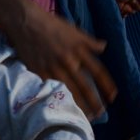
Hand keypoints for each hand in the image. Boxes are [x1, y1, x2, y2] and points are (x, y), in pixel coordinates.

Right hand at [0, 0, 116, 118]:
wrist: (26, 23)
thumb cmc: (51, 25)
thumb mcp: (74, 30)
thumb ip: (89, 41)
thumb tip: (104, 47)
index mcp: (79, 50)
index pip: (98, 71)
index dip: (106, 85)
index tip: (113, 97)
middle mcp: (69, 61)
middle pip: (85, 86)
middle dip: (95, 102)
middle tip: (101, 114)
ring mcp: (54, 68)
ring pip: (69, 91)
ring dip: (79, 105)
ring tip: (86, 116)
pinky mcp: (40, 73)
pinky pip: (52, 89)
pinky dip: (59, 99)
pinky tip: (64, 108)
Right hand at [113, 0, 139, 16]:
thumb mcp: (115, 0)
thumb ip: (117, 9)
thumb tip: (121, 16)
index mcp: (125, 2)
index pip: (125, 12)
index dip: (124, 12)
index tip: (123, 7)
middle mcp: (132, 1)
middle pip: (132, 12)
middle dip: (129, 8)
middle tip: (127, 0)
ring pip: (138, 8)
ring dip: (135, 3)